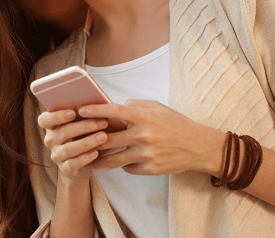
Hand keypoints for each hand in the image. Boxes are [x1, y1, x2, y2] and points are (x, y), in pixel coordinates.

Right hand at [38, 108, 111, 183]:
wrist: (81, 164)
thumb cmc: (82, 135)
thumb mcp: (79, 124)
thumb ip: (82, 114)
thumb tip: (96, 102)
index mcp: (51, 125)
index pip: (44, 119)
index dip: (57, 116)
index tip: (73, 113)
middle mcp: (50, 140)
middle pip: (63, 132)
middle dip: (84, 126)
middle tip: (103, 122)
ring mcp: (56, 155)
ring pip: (69, 149)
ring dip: (87, 142)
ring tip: (104, 137)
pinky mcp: (65, 168)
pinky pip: (73, 163)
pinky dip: (85, 158)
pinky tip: (96, 152)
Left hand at [79, 100, 224, 175]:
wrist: (198, 147)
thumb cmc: (176, 124)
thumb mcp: (157, 108)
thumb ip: (135, 105)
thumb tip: (116, 106)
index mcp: (144, 117)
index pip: (113, 111)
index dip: (94, 111)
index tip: (80, 111)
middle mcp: (143, 135)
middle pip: (107, 139)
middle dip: (89, 139)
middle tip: (76, 138)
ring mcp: (146, 154)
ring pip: (113, 160)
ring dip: (98, 160)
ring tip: (87, 158)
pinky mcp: (150, 169)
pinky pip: (128, 168)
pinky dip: (122, 165)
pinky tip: (118, 162)